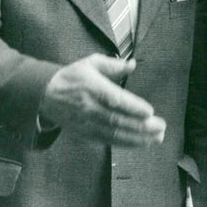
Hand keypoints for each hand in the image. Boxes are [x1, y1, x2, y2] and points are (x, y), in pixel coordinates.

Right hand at [39, 54, 165, 146]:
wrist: (45, 94)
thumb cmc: (73, 77)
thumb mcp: (91, 63)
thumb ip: (113, 65)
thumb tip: (132, 64)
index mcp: (90, 87)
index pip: (113, 99)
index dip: (132, 107)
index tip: (149, 111)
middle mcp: (88, 107)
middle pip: (116, 120)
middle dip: (141, 126)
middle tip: (161, 127)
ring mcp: (85, 123)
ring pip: (113, 134)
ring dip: (137, 138)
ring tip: (157, 138)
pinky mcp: (84, 134)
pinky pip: (107, 141)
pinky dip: (125, 144)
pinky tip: (141, 143)